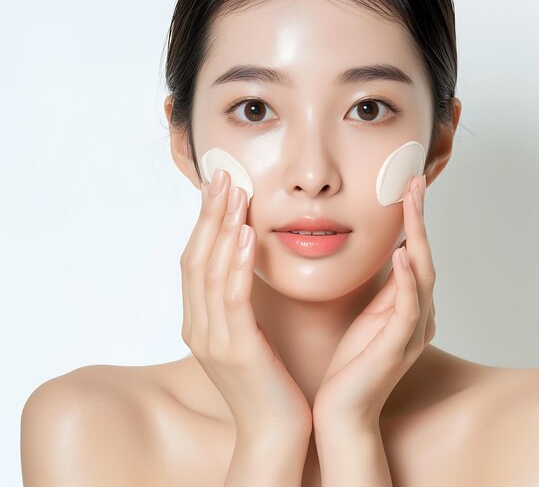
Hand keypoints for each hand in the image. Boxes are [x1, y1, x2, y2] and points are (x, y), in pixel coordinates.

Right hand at [180, 169, 311, 440]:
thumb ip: (238, 300)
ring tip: (236, 194)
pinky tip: (248, 236)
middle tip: (222, 176)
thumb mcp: (247, 333)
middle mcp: (197, 327)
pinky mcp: (236, 351)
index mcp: (198, 321)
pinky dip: (237, 264)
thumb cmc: (268, 379)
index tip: (218, 187)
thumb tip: (245, 259)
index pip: (194, 260)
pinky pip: (233, 299)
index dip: (204, 221)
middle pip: (196, 258)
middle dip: (209, 214)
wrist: (275, 432)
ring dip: (222, 229)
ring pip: (211, 272)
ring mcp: (213, 340)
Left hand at [312, 174, 435, 429]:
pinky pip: (408, 308)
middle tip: (416, 181)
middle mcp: (418, 314)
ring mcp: (412, 330)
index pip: (414, 253)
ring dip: (417, 236)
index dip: (413, 220)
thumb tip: (389, 254)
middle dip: (420, 218)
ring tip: (411, 203)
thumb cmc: (353, 362)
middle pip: (424, 256)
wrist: (343, 409)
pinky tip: (401, 254)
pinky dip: (407, 280)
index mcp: (409, 306)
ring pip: (422, 274)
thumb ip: (384, 289)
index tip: (408, 186)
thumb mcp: (368, 315)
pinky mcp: (398, 346)